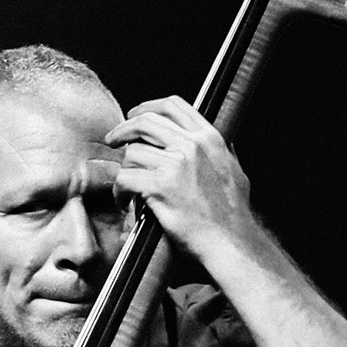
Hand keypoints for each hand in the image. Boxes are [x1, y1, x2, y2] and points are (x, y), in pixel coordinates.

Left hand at [105, 95, 260, 263]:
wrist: (230, 241)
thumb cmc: (232, 214)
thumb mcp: (234, 170)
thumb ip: (221, 152)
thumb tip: (215, 143)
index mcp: (209, 138)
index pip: (173, 105)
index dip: (147, 107)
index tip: (134, 115)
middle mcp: (191, 146)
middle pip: (145, 122)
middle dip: (123, 129)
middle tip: (113, 140)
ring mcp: (175, 165)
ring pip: (132, 153)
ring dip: (123, 168)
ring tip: (125, 184)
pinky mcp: (159, 187)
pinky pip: (125, 178)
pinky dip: (120, 190)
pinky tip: (124, 200)